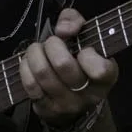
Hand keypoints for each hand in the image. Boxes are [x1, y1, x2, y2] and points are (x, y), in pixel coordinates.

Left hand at [19, 8, 118, 129]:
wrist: (76, 102)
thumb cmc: (82, 62)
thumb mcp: (86, 38)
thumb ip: (75, 21)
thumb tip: (63, 29)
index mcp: (106, 78)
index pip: (100, 70)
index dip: (87, 55)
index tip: (83, 49)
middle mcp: (88, 94)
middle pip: (63, 64)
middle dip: (52, 45)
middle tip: (52, 42)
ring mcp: (66, 104)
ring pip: (43, 73)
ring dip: (35, 54)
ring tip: (37, 49)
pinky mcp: (46, 109)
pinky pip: (30, 85)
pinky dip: (26, 68)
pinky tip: (30, 63)